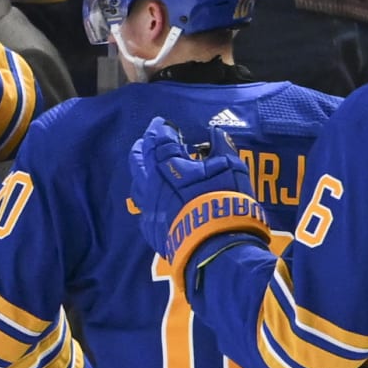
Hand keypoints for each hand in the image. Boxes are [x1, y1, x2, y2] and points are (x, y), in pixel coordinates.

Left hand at [127, 117, 268, 278]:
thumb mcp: (230, 167)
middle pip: (139, 159)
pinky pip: (145, 208)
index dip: (161, 130)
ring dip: (142, 172)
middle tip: (147, 141)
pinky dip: (150, 199)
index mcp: (167, 165)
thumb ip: (221, 147)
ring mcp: (148, 207)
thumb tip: (215, 132)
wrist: (214, 244)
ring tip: (148, 167)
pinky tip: (155, 199)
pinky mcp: (150, 227)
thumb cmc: (224, 199)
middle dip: (143, 147)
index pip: (159, 140)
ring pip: (137, 184)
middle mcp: (151, 184)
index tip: (161, 123)